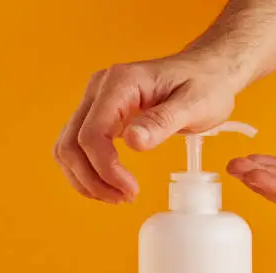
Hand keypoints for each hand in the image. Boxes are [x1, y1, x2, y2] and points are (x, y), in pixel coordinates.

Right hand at [53, 54, 238, 202]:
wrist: (207, 71)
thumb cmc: (205, 85)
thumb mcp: (194, 104)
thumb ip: (162, 121)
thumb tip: (133, 141)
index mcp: (121, 82)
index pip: (93, 133)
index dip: (106, 168)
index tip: (131, 190)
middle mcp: (100, 89)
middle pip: (72, 143)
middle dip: (93, 179)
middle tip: (124, 198)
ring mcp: (96, 101)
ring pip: (68, 148)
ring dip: (86, 179)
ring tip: (118, 196)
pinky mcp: (100, 114)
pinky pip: (79, 147)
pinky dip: (88, 171)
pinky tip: (109, 185)